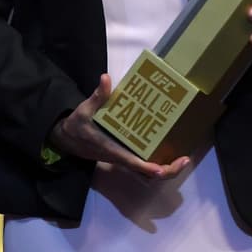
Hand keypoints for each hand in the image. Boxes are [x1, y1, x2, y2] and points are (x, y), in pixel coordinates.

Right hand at [48, 74, 189, 179]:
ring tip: (182, 158)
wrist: (68, 139)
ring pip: (147, 171)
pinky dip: (158, 163)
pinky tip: (168, 151)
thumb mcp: (84, 110)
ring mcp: (124, 158)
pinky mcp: (125, 155)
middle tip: (184, 159)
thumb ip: (97, 96)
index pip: (131, 162)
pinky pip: (144, 164)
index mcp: (111, 149)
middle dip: (166, 170)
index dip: (147, 167)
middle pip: (147, 173)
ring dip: (165, 168)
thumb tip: (105, 78)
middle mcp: (121, 157)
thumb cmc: (77, 125)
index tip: (161, 168)